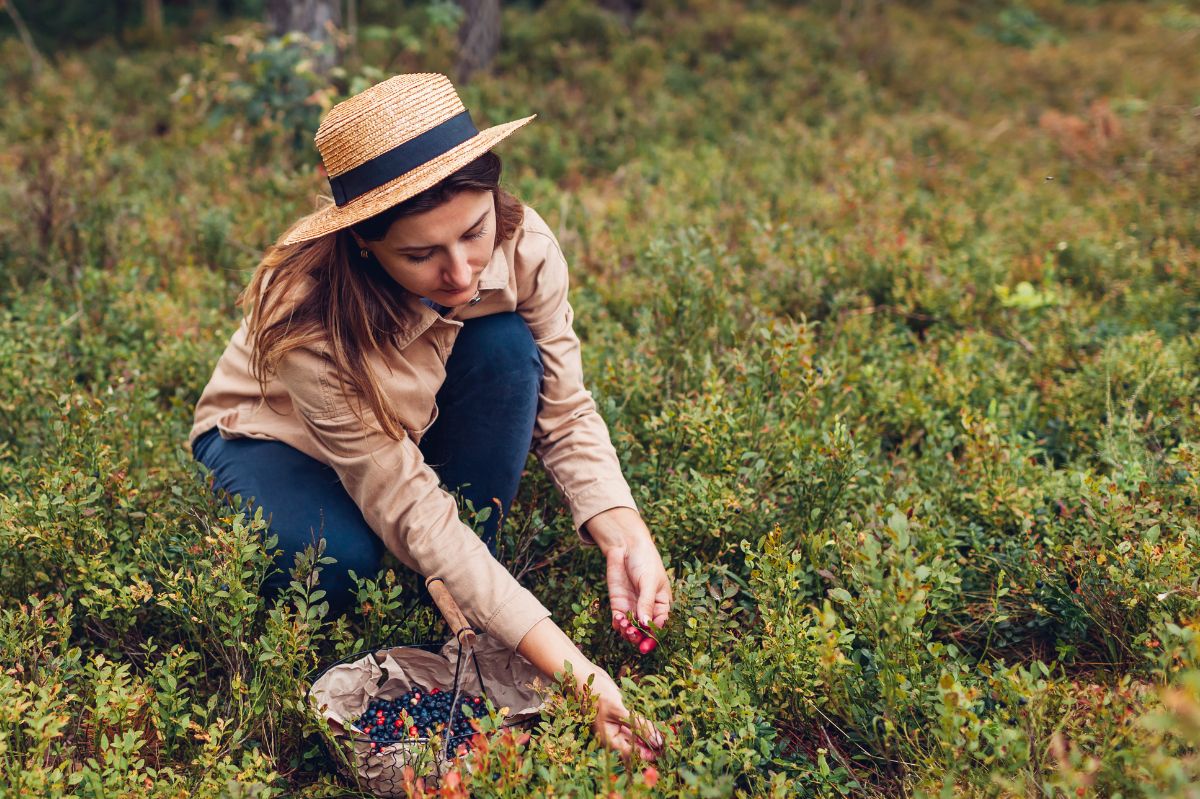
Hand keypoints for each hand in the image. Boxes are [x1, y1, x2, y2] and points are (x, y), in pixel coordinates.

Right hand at [515, 619, 663, 760]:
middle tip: (668, 745)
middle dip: (650, 745)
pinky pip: (635, 723)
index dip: (647, 754)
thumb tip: (656, 740)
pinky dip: (645, 724)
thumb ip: (638, 725)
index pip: (631, 753)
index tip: (663, 752)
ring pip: (637, 734)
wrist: (585, 674)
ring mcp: (617, 725)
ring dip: (650, 735)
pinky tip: (657, 726)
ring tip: (665, 736)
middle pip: (635, 745)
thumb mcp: (619, 709)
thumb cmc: (596, 692)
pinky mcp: (621, 714)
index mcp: (609, 739)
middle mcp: (613, 735)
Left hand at [584, 508, 670, 649]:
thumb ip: (647, 603)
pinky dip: (618, 624)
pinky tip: (618, 619)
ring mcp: (632, 608)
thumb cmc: (645, 561)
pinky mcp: (619, 604)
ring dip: (627, 632)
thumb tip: (646, 625)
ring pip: (631, 629)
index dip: (653, 638)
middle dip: (639, 637)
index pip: (659, 626)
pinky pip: (618, 621)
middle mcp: (647, 609)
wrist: (625, 546)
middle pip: (644, 631)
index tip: (646, 645)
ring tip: (625, 625)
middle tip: (633, 635)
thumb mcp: (649, 581)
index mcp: (662, 604)